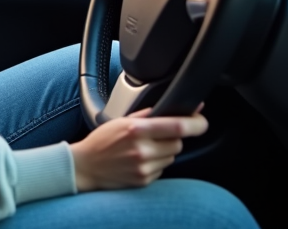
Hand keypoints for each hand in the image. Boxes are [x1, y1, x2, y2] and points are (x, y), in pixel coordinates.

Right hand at [69, 108, 207, 191]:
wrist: (85, 166)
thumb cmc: (102, 140)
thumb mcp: (122, 120)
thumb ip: (149, 114)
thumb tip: (175, 107)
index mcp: (137, 129)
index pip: (177, 126)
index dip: (196, 123)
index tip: (202, 120)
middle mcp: (142, 150)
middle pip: (178, 143)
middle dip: (173, 137)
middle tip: (158, 135)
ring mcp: (144, 168)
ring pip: (172, 157)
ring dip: (165, 151)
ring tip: (145, 148)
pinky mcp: (144, 181)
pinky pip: (162, 169)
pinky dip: (156, 163)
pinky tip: (140, 160)